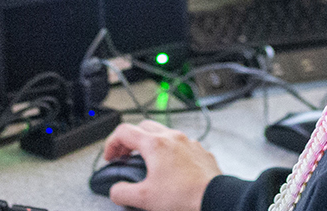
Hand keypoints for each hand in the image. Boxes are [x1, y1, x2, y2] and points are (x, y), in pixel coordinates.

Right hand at [101, 120, 220, 210]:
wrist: (216, 199)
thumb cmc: (186, 196)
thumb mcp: (144, 199)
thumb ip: (122, 192)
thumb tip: (116, 191)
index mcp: (155, 145)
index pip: (124, 132)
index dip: (111, 143)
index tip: (110, 157)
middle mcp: (173, 138)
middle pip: (144, 127)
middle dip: (131, 140)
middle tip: (126, 155)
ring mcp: (189, 143)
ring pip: (165, 133)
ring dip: (152, 144)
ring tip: (148, 161)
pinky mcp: (201, 152)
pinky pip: (182, 145)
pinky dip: (171, 152)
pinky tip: (171, 169)